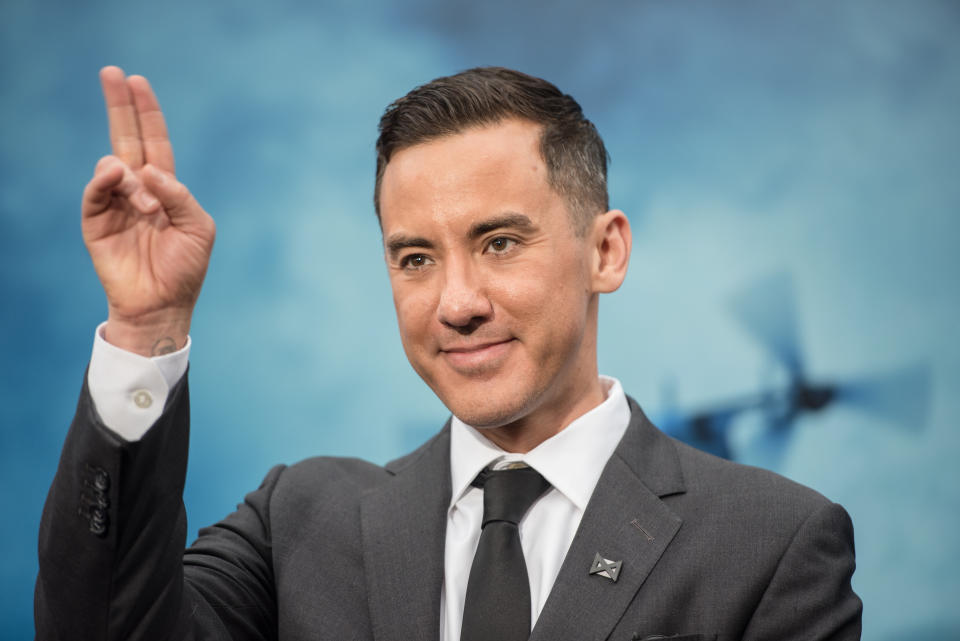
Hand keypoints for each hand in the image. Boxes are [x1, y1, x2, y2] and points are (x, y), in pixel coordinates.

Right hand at [82, 67, 215, 355]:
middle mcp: (138, 189)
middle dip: (120, 106)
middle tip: (112, 72)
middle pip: (126, 138)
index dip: (147, 112)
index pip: (154, 140)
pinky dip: (104, 181)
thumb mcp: (199, 228)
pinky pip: (96, 193)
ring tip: (149, 208)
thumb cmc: (186, 268)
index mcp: (165, 186)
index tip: (138, 81)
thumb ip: (180, 195)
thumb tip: (151, 170)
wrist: (164, 305)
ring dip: (132, 178)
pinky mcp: (96, 223)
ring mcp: (115, 204)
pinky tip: (114, 176)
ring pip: (114, 167)